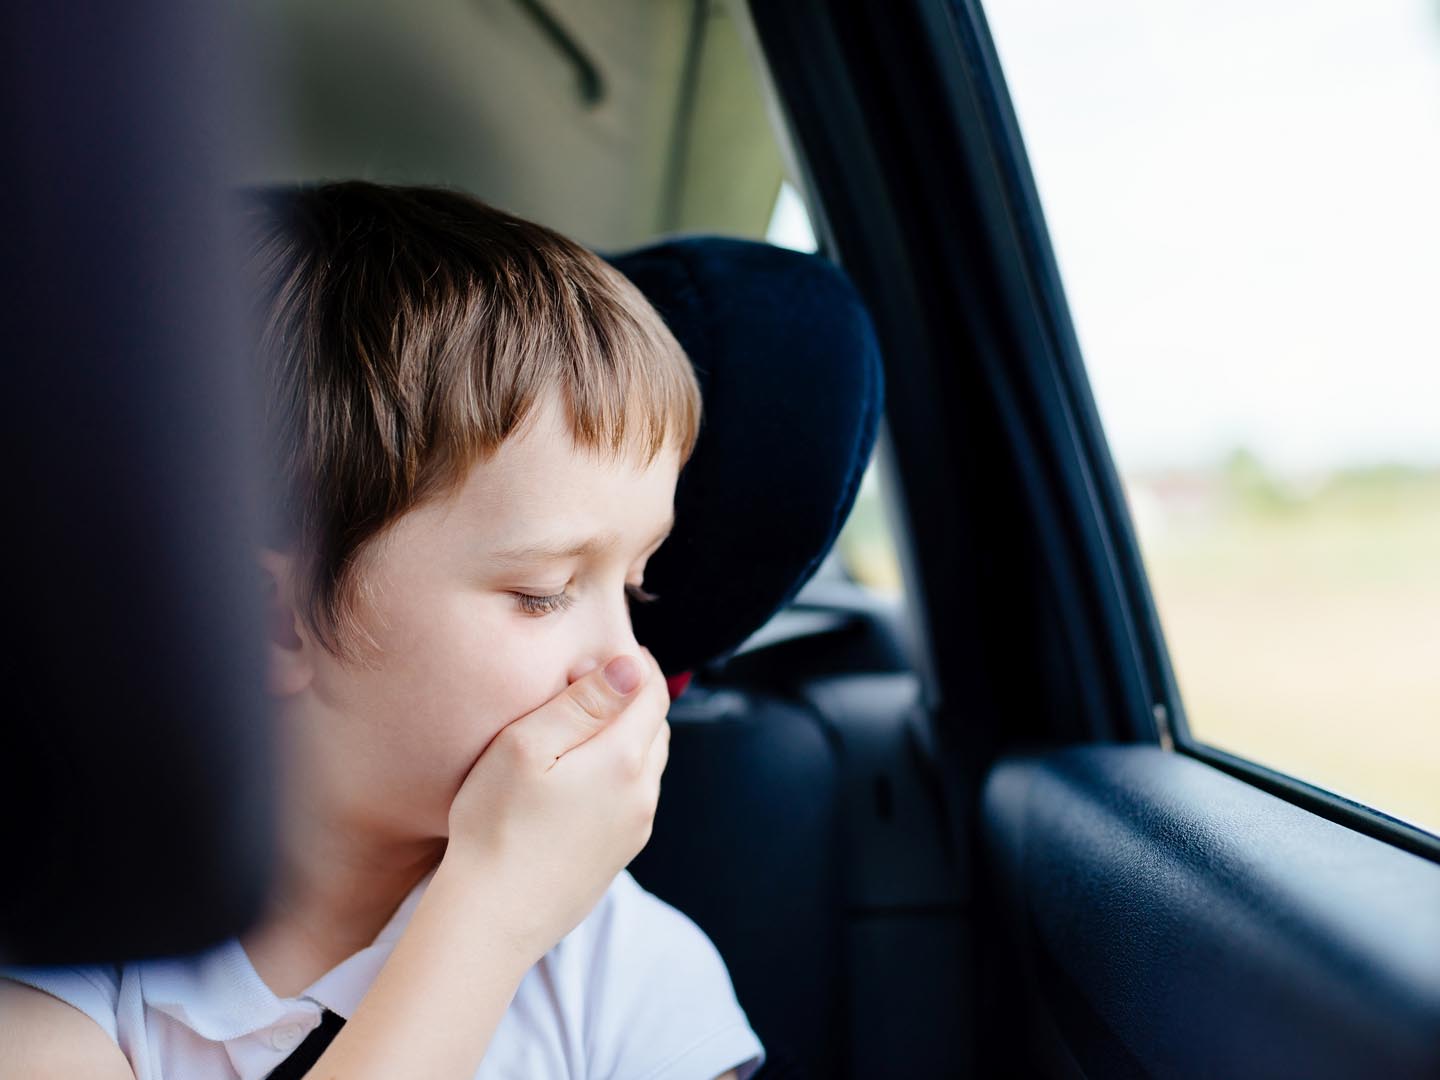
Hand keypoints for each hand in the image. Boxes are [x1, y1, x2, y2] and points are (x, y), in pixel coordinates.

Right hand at [443, 646, 670, 961]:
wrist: (491, 918)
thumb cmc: (496, 824)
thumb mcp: (526, 745)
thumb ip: (582, 702)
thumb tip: (630, 666)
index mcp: (623, 760)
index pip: (653, 694)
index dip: (638, 665)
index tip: (616, 649)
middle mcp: (642, 795)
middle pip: (656, 728)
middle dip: (635, 698)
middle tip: (598, 681)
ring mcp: (634, 830)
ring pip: (648, 766)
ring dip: (630, 737)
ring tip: (590, 726)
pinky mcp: (618, 856)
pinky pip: (634, 800)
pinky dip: (621, 774)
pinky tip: (584, 778)